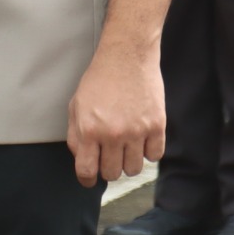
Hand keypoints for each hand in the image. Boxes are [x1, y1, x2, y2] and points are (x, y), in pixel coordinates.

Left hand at [67, 45, 163, 185]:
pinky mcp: (157, 125)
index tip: (90, 177)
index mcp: (89, 129)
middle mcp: (113, 133)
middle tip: (109, 153)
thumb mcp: (76, 105)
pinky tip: (142, 138)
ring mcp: (137, 131)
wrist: (127, 55)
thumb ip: (76, 136)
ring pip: (134, 169)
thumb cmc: (100, 79)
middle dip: (108, 167)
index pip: (87, 171)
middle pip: (112, 173)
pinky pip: (155, 156)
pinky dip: (148, 151)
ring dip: (129, 161)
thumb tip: (82, 161)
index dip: (87, 179)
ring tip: (126, 145)